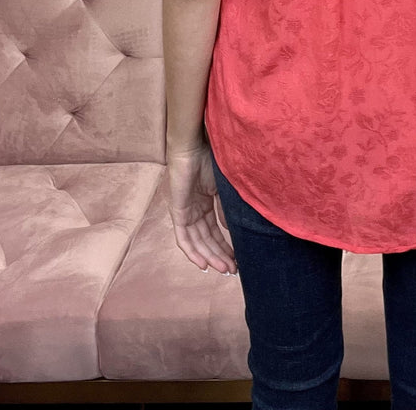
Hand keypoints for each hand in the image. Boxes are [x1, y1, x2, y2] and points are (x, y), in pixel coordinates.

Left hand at [166, 141, 237, 275]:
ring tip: (225, 269)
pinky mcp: (177, 212)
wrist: (195, 146)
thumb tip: (230, 230)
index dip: (225, 245)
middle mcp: (194, 210)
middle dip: (220, 255)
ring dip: (210, 257)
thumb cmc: (210, 160)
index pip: (214, 231)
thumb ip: (225, 210)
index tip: (238, 258)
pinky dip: (193, 252)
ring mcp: (185, 212)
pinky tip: (204, 265)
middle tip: (233, 270)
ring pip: (197, 242)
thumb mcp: (221, 189)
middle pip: (207, 239)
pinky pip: (183, 238)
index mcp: (204, 203)